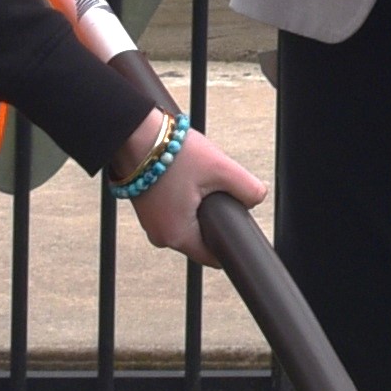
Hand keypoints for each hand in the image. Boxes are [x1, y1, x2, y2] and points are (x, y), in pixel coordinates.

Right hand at [129, 121, 270, 266]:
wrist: (134, 134)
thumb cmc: (173, 153)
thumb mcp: (221, 168)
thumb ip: (248, 188)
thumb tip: (257, 199)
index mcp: (177, 236)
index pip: (213, 255)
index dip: (229, 240)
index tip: (237, 221)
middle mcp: (160, 235)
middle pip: (201, 236)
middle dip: (213, 216)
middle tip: (216, 188)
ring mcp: (150, 222)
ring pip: (188, 222)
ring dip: (198, 206)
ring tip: (198, 178)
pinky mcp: (146, 208)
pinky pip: (174, 211)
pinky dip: (184, 198)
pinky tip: (186, 177)